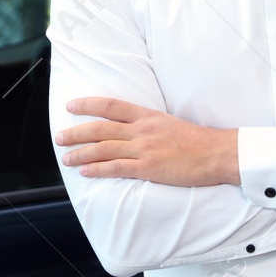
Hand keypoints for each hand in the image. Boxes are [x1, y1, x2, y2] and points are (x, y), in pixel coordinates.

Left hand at [56, 98, 238, 186]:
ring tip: (66, 158)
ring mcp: (144, 148)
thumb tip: (130, 129)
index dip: (88, 104)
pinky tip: (85, 172)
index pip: (111, 105)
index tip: (71, 105)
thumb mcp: (169, 123)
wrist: (215, 153)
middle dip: (76, 132)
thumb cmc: (196, 141)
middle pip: (101, 128)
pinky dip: (98, 169)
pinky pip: (117, 167)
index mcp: (147, 116)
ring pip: (104, 148)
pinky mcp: (148, 167)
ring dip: (81, 153)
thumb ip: (148, 125)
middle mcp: (142, 129)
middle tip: (59, 137)